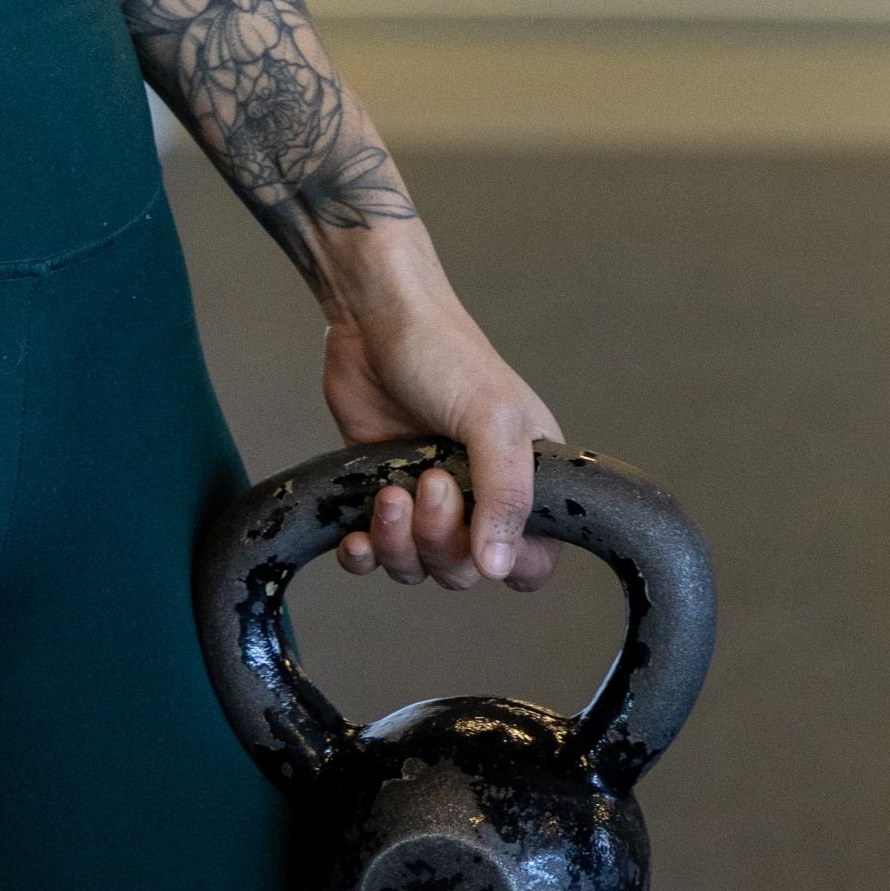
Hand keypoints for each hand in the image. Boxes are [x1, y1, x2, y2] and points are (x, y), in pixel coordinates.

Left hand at [319, 276, 567, 592]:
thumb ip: (505, 495)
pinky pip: (373, 558)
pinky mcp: (377, 496)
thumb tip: (498, 568)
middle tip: (429, 482)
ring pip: (417, 566)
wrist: (373, 321)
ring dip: (397, 543)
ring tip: (388, 493)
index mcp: (525, 476)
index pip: (535, 557)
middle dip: (440, 539)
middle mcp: (478, 495)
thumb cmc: (447, 355)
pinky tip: (354, 536)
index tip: (484, 537)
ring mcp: (426, 498)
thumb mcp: (494, 418)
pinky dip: (363, 556)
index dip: (513, 561)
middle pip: (465, 569)